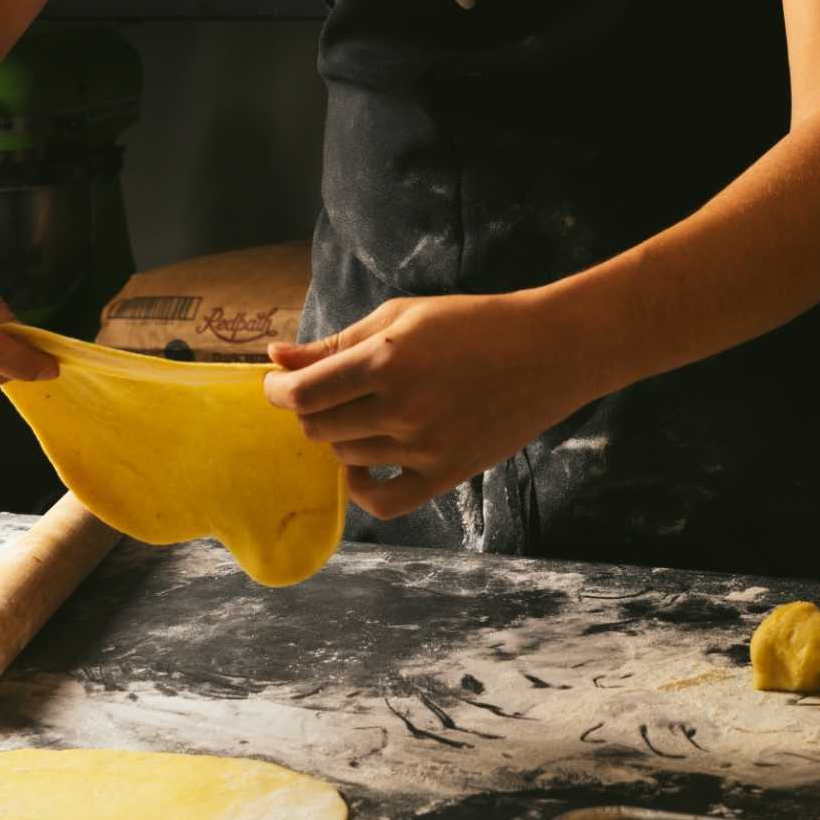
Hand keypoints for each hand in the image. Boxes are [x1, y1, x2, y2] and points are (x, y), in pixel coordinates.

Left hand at [263, 289, 588, 519]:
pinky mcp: (446, 475)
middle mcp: (401, 408)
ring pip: (347, 458)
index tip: (275, 384)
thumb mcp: (399, 317)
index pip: (303, 393)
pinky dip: (362, 487)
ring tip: (367, 410)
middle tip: (327, 392)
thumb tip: (276, 358)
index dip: (276, 391)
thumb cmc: (468, 323)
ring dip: (341, 436)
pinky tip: (365, 463)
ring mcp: (424, 447)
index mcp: (385, 360)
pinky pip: (383, 502)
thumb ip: (335, 342)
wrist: (544, 352)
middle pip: (317, 428)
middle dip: (308, 410)